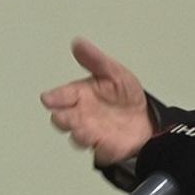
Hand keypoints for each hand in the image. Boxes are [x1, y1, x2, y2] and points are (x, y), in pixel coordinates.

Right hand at [40, 38, 153, 165]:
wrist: (146, 118)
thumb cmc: (124, 95)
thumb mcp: (113, 72)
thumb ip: (95, 60)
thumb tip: (78, 43)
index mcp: (80, 96)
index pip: (62, 96)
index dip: (55, 98)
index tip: (49, 98)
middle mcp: (81, 116)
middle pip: (65, 119)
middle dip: (62, 118)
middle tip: (61, 116)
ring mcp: (92, 133)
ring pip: (79, 136)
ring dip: (79, 134)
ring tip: (81, 130)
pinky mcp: (105, 148)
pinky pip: (101, 151)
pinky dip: (101, 149)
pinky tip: (102, 145)